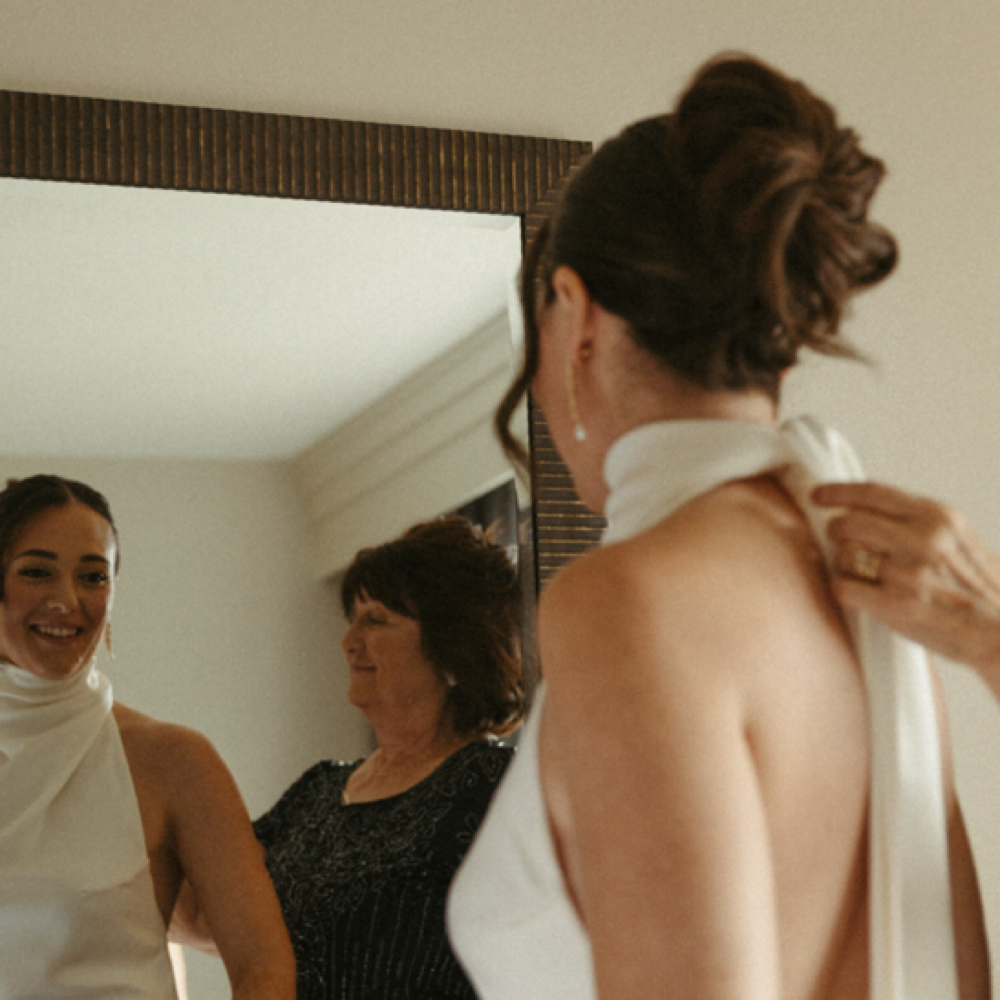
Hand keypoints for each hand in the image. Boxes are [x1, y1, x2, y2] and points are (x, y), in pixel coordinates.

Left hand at [812, 482, 999, 690]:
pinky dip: (846, 592)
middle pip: (847, 523)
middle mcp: (922, 539)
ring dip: (846, 567)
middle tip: (845, 545)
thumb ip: (914, 521)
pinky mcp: (896, 605)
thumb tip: (862, 509)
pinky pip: (843, 588)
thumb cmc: (979, 589)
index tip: (818, 495)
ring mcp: (908, 573)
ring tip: (869, 578)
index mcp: (937, 517)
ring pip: (842, 556)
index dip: (838, 492)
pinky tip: (863, 597)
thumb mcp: (956, 538)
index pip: (873, 492)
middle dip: (838, 535)